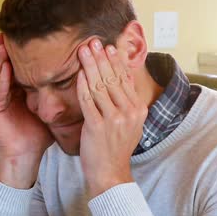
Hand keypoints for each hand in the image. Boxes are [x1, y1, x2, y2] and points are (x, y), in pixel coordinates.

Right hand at [0, 33, 53, 187]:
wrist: (26, 155)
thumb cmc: (39, 134)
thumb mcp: (52, 109)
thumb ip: (59, 94)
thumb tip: (83, 79)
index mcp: (20, 90)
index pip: (24, 67)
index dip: (28, 52)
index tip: (35, 33)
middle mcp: (7, 91)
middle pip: (10, 64)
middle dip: (12, 48)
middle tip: (15, 27)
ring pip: (2, 72)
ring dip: (4, 57)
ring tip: (7, 40)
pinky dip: (3, 77)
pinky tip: (7, 66)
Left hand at [76, 39, 147, 197]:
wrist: (110, 173)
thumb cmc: (115, 147)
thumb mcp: (129, 123)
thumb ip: (126, 102)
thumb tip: (122, 78)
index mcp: (138, 109)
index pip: (125, 79)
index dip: (115, 61)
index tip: (108, 46)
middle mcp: (129, 111)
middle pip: (113, 78)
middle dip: (101, 58)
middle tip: (92, 42)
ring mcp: (114, 119)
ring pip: (100, 86)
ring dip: (91, 66)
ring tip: (83, 51)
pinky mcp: (98, 126)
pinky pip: (88, 100)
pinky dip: (83, 85)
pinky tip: (78, 74)